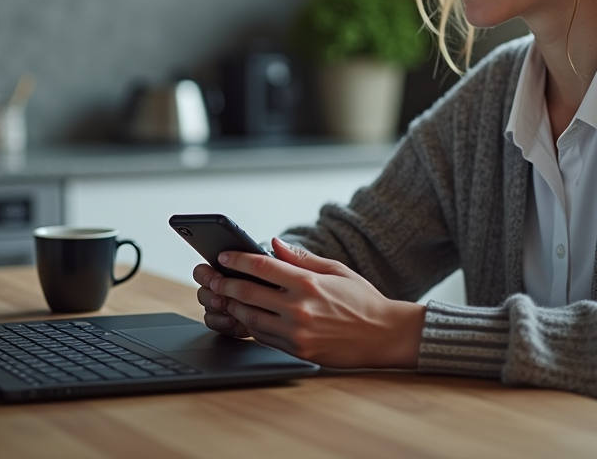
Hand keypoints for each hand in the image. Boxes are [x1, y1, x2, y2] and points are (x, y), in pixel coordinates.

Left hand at [195, 238, 425, 368]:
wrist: (385, 335)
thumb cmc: (362, 300)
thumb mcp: (336, 270)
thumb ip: (302, 258)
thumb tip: (274, 243)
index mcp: (307, 283)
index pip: (261, 267)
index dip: (237, 259)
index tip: (223, 256)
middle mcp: (299, 308)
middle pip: (248, 292)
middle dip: (224, 283)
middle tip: (212, 278)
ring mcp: (297, 333)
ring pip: (250, 318)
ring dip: (233, 306)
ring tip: (224, 297)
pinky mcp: (298, 351)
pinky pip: (264, 338)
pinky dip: (251, 326)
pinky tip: (246, 317)